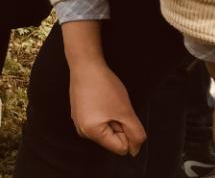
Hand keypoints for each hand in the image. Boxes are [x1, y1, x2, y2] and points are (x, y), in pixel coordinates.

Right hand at [63, 20, 145, 156]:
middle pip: (112, 140)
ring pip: (107, 130)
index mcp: (91, 133)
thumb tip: (134, 151)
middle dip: (118, 125)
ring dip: (112, 118)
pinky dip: (104, 112)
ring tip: (107, 102)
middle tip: (114, 107)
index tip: (120, 114)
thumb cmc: (104, 86)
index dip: (127, 132)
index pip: (121, 148)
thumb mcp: (126, 112)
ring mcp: (79, 122)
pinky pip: (99, 121)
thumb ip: (135, 135)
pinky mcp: (79, 113)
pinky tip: (100, 99)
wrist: (86, 64)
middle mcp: (82, 131)